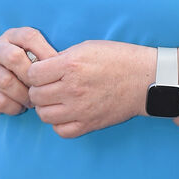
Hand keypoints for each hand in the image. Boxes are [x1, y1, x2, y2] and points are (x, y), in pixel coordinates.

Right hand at [0, 27, 55, 116]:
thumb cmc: (23, 66)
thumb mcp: (32, 53)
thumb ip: (47, 56)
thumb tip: (67, 67)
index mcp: (12, 36)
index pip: (28, 37)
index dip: (45, 52)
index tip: (57, 68)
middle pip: (14, 58)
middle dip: (32, 76)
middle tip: (44, 87)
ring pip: (7, 82)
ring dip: (26, 95)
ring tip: (35, 100)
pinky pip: (2, 102)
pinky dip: (16, 107)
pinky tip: (22, 106)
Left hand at [27, 40, 154, 136]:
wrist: (146, 79)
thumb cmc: (119, 59)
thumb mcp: (88, 47)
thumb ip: (62, 57)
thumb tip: (42, 67)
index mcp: (71, 65)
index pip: (32, 74)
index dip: (34, 72)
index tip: (41, 72)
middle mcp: (73, 88)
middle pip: (35, 95)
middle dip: (37, 90)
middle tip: (47, 86)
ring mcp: (80, 109)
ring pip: (44, 115)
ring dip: (46, 107)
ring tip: (56, 100)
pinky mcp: (89, 124)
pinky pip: (61, 131)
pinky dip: (59, 123)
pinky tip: (66, 113)